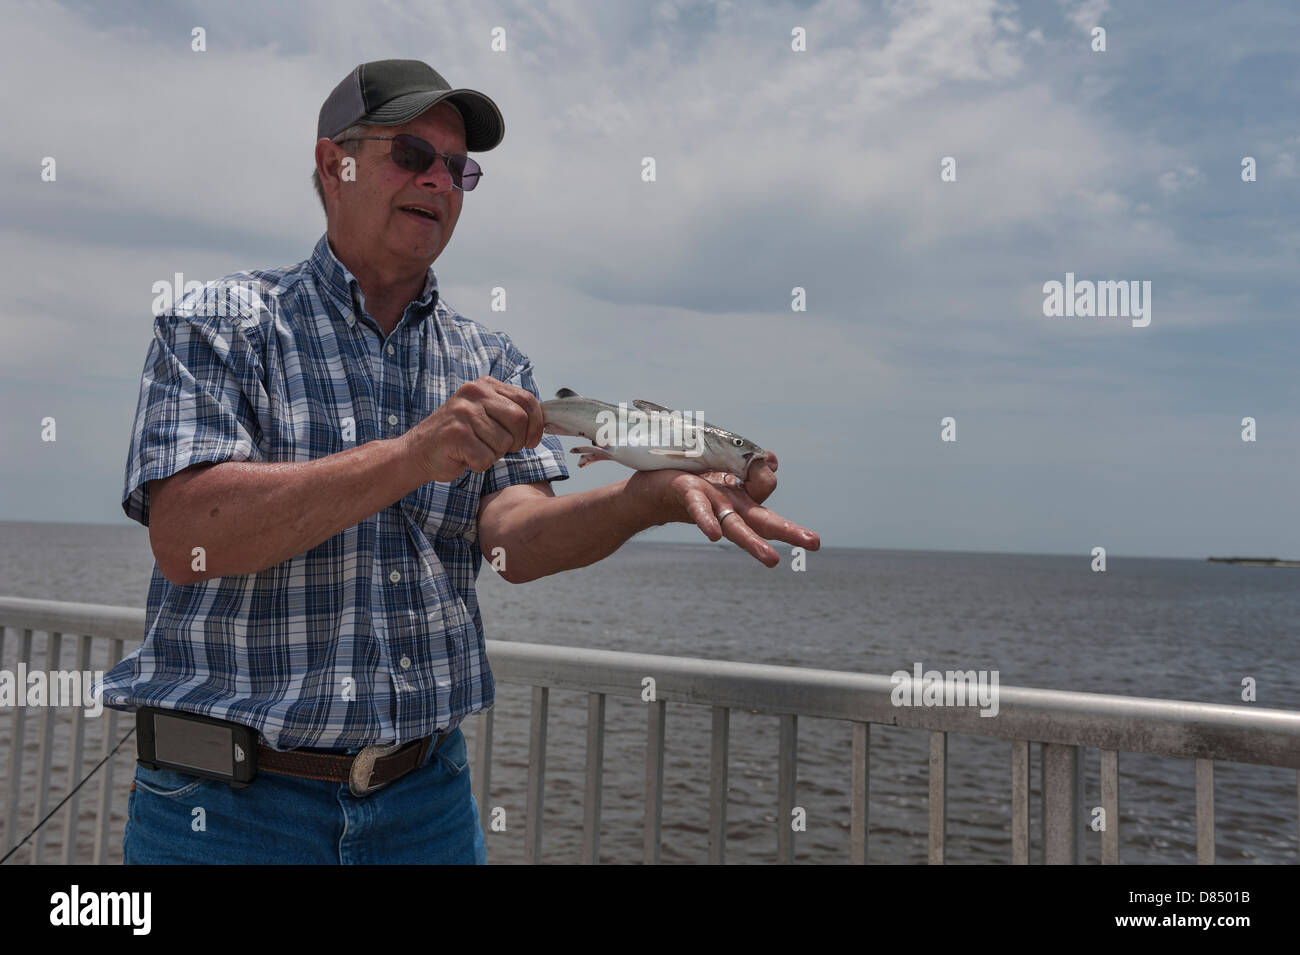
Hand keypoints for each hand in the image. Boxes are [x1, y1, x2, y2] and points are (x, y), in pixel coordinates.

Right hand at [401, 376, 543, 482]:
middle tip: (501, 448)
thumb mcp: (484, 414)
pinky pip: (487, 457)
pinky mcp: (457, 434)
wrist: (417, 452)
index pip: (526, 399)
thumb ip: (508, 412)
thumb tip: (542, 422)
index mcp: (484, 385)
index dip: (537, 423)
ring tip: (475, 449)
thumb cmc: (458, 437)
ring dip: (494, 454)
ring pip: (504, 442)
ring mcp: (464, 413)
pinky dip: (479, 464)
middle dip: (517, 442)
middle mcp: (474, 393)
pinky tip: (465, 457)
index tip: (533, 440)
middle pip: (520, 420)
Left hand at [632, 452, 820, 566]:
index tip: (766, 461)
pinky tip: (714, 536)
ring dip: (755, 544)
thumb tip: (773, 461)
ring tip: (773, 560)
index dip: (766, 471)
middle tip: (814, 544)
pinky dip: (708, 521)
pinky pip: (701, 510)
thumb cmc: (690, 479)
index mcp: (741, 498)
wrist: (650, 489)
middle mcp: (730, 506)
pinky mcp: (688, 498)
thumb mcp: (724, 465)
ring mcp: (712, 505)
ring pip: (737, 526)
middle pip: (765, 521)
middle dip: (791, 532)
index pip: (766, 486)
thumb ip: (750, 465)